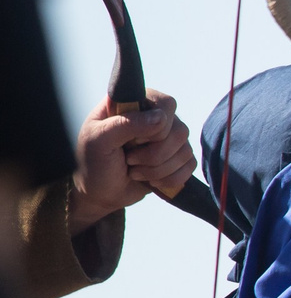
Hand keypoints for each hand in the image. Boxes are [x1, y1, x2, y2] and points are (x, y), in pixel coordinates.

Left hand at [68, 90, 193, 231]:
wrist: (99, 193)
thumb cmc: (93, 162)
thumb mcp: (98, 140)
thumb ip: (126, 124)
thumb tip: (162, 119)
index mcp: (134, 104)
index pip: (165, 104)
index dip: (157, 125)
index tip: (134, 141)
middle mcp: (155, 117)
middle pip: (179, 130)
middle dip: (154, 154)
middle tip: (129, 160)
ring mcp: (169, 138)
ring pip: (185, 151)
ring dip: (158, 169)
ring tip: (135, 171)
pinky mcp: (178, 159)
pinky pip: (190, 167)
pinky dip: (169, 179)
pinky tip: (150, 180)